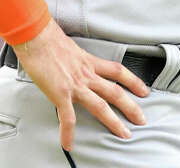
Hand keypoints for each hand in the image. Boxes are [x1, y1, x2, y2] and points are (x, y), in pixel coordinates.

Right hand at [12, 19, 149, 150]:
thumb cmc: (47, 39)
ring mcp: (75, 85)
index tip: (143, 91)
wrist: (36, 36)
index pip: (118, 71)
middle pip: (115, 91)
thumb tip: (73, 64)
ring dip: (114, 121)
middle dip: (131, 107)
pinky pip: (68, 118)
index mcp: (88, 62)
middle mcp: (86, 74)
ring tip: (124, 134)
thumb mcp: (70, 47)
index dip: (133, 81)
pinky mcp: (61, 94)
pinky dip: (68, 133)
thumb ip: (75, 59)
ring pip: (101, 106)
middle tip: (141, 119)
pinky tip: (69, 143)